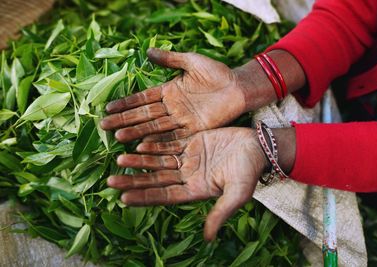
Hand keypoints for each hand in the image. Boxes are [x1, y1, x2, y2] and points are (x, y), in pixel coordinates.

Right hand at [100, 48, 246, 142]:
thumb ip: (170, 59)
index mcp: (169, 91)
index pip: (143, 98)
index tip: (108, 107)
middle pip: (144, 115)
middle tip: (104, 125)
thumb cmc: (217, 73)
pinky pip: (173, 136)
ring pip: (155, 126)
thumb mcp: (192, 61)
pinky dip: (158, 140)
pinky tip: (142, 144)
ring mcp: (182, 120)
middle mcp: (172, 108)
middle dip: (125, 120)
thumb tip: (147, 51)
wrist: (239, 87)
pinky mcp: (193, 129)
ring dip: (137, 131)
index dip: (126, 103)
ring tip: (118, 136)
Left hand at [107, 127, 267, 239]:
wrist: (258, 146)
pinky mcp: (192, 143)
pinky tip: (139, 144)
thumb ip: (220, 213)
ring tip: (120, 158)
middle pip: (156, 180)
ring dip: (140, 161)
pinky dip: (154, 145)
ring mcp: (189, 159)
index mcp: (195, 191)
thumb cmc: (249, 171)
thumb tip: (208, 239)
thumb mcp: (237, 194)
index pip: (164, 196)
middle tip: (110, 180)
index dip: (144, 197)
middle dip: (134, 180)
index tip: (123, 198)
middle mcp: (188, 176)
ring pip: (159, 161)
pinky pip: (169, 144)